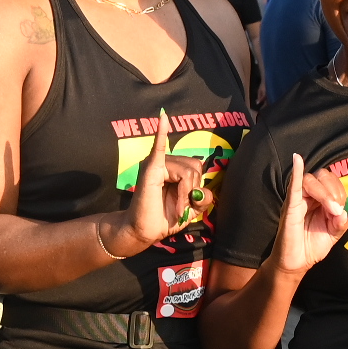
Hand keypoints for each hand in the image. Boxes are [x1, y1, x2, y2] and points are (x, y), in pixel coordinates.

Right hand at [107, 109, 199, 257]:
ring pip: (187, 171)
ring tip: (175, 207)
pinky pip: (160, 146)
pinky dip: (162, 132)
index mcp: (175, 168)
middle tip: (180, 207)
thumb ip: (202, 198)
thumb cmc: (164, 219)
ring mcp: (157, 163)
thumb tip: (204, 190)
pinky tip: (163, 117)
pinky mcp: (151, 168)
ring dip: (185, 193)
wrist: (144, 231)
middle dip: (192, 190)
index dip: (196, 188)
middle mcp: (165, 162)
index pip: (197, 167)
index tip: (187, 207)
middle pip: (195, 167)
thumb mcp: (191, 209)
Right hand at [270, 153, 347, 275]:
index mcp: (320, 200)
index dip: (339, 193)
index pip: (332, 183)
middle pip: (323, 177)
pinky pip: (294, 186)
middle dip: (333, 191)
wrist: (296, 262)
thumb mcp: (333, 234)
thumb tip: (342, 211)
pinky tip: (297, 159)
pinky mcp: (290, 206)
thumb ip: (340, 223)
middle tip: (335, 210)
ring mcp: (298, 199)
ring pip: (312, 181)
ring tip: (330, 210)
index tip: (340, 212)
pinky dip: (297, 172)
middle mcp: (309, 196)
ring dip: (324, 193)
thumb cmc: (312, 246)